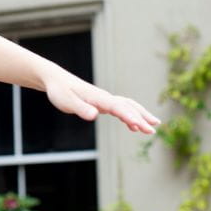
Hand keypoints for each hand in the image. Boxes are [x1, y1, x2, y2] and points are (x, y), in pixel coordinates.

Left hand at [43, 67, 160, 133]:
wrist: (56, 80)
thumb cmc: (60, 91)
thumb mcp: (67, 102)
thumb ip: (81, 108)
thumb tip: (94, 115)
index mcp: (98, 98)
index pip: (118, 107)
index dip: (129, 117)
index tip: (140, 126)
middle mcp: (105, 97)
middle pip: (128, 106)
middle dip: (141, 117)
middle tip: (153, 130)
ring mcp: (105, 99)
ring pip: (127, 106)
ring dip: (141, 115)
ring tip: (154, 126)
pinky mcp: (102, 103)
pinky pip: (120, 109)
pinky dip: (130, 116)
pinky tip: (134, 127)